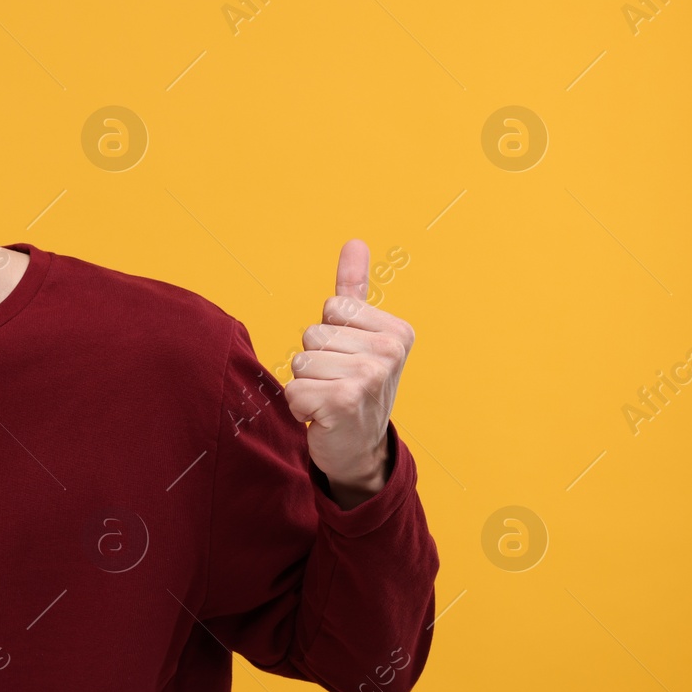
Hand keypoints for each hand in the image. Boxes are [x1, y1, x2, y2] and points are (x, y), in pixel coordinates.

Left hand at [283, 239, 414, 504]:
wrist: (360, 450)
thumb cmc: (355, 388)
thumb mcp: (360, 335)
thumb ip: (355, 289)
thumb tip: (354, 242)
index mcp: (397, 331)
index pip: (332, 308)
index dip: (329, 336)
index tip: (348, 360)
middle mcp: (389, 352)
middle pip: (313, 334)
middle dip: (314, 362)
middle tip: (337, 384)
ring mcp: (369, 377)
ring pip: (299, 361)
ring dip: (306, 385)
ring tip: (330, 400)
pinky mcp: (343, 401)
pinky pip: (294, 389)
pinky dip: (300, 407)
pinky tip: (323, 417)